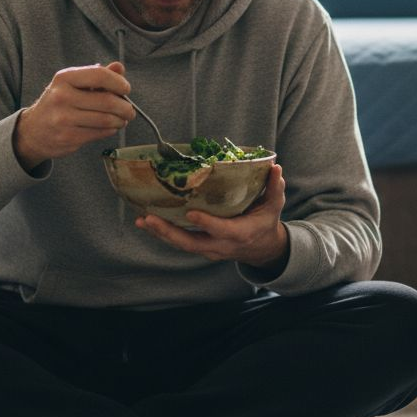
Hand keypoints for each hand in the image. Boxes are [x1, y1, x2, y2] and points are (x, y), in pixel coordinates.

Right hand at [13, 61, 133, 170]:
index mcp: (64, 78)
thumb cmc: (59, 103)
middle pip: (107, 101)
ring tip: (122, 119)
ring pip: (106, 119)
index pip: (99, 75)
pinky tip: (110, 127)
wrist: (34, 131)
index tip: (126, 89)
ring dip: (121, 120)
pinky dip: (111, 130)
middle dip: (125, 107)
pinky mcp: (68, 138)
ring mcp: (64, 119)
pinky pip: (100, 133)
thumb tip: (119, 68)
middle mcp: (62, 97)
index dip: (118, 82)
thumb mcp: (73, 84)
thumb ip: (97, 75)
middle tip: (129, 110)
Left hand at [136, 163, 289, 271]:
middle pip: (191, 243)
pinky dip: (162, 234)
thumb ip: (274, 187)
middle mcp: (221, 245)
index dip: (206, 223)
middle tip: (149, 219)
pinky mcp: (200, 247)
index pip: (221, 230)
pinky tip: (146, 222)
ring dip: (160, 233)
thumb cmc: (265, 222)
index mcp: (240, 233)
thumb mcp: (274, 206)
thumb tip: (275, 167)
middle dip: (169, 232)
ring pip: (181, 244)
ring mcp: (208, 248)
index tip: (190, 213)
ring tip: (142, 221)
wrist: (261, 248)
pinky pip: (179, 242)